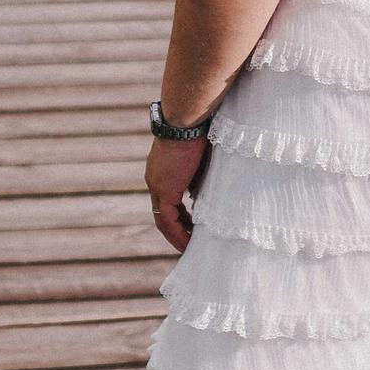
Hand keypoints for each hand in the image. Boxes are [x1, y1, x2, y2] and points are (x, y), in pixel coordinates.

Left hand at [144, 132, 207, 253]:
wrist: (187, 120)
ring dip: (177, 236)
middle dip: (178, 229)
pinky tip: (188, 245)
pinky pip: (167, 221)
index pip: (168, 200)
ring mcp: (157, 185)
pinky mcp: (164, 190)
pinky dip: (177, 234)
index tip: (192, 226)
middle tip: (192, 242)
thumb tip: (214, 187)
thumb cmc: (199, 129)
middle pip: (163, 213)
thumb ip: (202, 173)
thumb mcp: (202, 155)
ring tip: (190, 249)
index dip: (180, 216)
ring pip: (163, 220)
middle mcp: (155, 180)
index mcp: (162, 170)